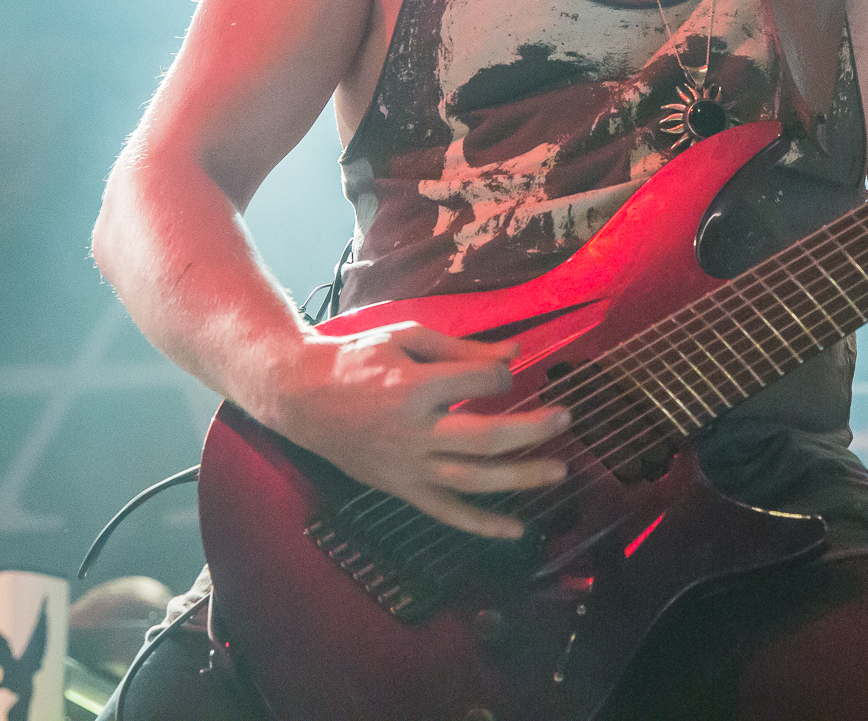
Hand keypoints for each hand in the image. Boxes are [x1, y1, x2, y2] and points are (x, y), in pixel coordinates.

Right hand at [263, 322, 570, 538]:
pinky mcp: (400, 489)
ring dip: (520, 477)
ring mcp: (407, 466)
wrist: (300, 396)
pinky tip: (517, 530)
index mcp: (413, 387)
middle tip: (567, 419)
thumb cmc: (355, 359)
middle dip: (531, 429)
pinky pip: (446, 513)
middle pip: (485, 437)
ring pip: (472, 479)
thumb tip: (516, 352)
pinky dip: (482, 525)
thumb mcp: (406, 338)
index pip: (478, 383)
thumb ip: (462, 348)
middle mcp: (413, 431)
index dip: (500, 375)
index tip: (503, 372)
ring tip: (559, 471)